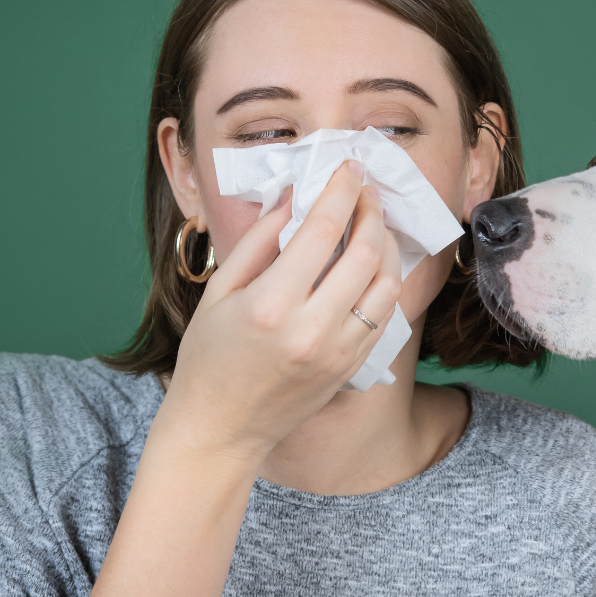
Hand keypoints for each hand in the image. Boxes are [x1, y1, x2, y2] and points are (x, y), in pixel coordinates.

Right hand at [156, 159, 401, 464]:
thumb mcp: (219, 290)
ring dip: (387, 245)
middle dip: (372, 211)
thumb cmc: (209, 357)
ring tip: (373, 223)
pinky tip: (374, 263)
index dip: (341, 190)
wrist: (221, 428)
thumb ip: (260, 239)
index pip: (322, 230)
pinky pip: (384, 314)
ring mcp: (338, 351)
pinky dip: (386, 281)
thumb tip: (296, 195)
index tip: (349, 167)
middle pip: (365, 253)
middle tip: (367, 190)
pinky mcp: (352, 366)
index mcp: (271, 304)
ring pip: (386, 284)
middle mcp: (311, 329)